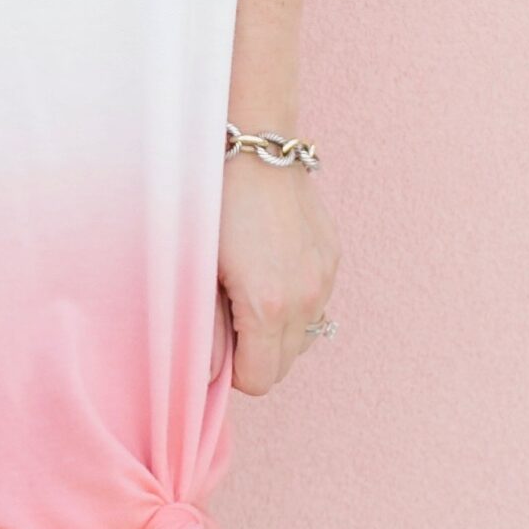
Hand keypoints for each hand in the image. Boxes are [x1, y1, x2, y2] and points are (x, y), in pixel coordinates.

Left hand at [216, 144, 339, 398]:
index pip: (260, 380)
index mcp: (268, 306)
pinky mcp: (332, 257)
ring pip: (305, 336)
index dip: (233, 372)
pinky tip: (270, 270)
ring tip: (249, 292)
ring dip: (278, 330)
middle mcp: (306, 297)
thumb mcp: (196, 271)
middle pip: (285, 364)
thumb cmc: (212, 204)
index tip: (216, 343)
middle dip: (256, 354)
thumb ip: (204, 329)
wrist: (252, 147)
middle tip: (227, 316)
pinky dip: (295, 302)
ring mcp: (325, 277)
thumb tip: (209, 372)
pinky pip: (317, 302)